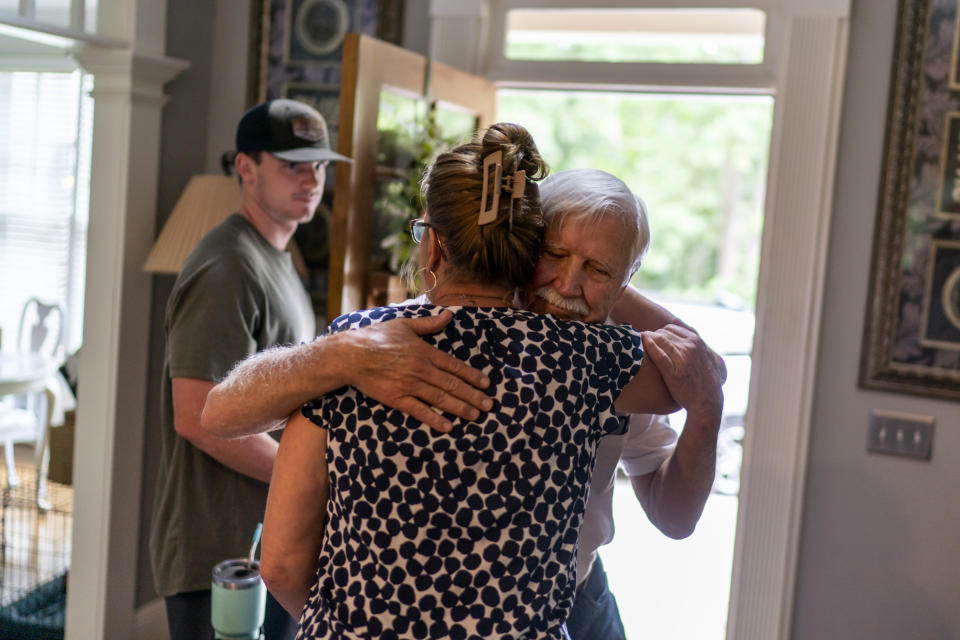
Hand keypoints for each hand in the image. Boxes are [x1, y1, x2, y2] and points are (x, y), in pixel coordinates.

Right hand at [342, 310, 492, 431]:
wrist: (350, 355)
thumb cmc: (376, 337)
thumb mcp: (404, 325)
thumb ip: (429, 324)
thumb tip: (449, 314)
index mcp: (424, 351)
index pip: (454, 365)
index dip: (471, 375)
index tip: (485, 384)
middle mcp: (420, 369)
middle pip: (452, 384)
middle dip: (472, 396)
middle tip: (489, 405)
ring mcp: (409, 385)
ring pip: (440, 399)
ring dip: (460, 408)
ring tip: (476, 416)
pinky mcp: (396, 399)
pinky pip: (419, 411)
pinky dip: (434, 419)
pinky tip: (448, 426)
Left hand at [641, 324, 725, 419]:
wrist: (706, 401)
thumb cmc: (703, 378)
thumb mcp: (704, 353)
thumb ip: (691, 336)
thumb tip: (673, 319)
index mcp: (697, 342)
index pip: (671, 328)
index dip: (660, 332)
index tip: (653, 339)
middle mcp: (690, 348)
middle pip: (664, 333)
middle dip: (653, 336)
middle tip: (644, 343)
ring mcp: (682, 359)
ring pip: (660, 340)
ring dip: (648, 339)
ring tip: (638, 343)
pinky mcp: (673, 372)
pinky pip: (658, 354)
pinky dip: (649, 346)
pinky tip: (642, 344)